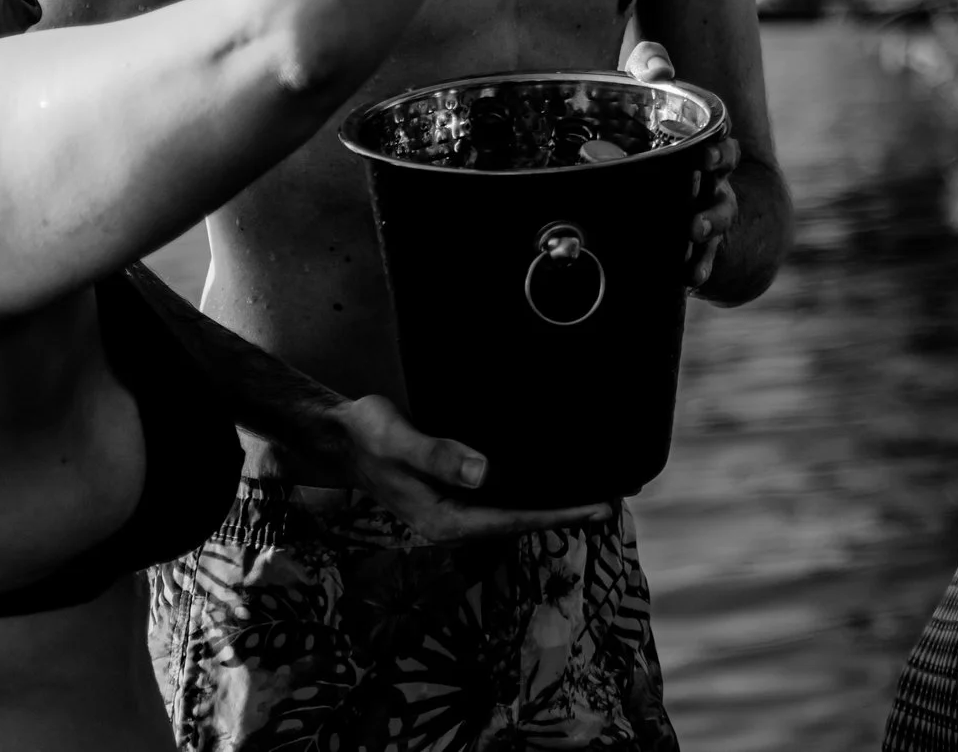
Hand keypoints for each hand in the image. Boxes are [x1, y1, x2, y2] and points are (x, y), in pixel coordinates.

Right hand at [333, 394, 613, 543]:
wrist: (341, 436)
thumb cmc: (368, 436)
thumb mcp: (400, 441)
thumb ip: (438, 456)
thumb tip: (482, 473)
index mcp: (444, 520)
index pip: (513, 520)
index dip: (559, 515)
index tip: (598, 508)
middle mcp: (454, 522)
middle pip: (521, 521)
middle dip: (567, 514)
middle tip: (616, 502)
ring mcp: (456, 509)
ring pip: (515, 511)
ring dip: (553, 504)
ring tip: (598, 494)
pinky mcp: (457, 492)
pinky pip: (504, 496)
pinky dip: (533, 490)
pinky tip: (554, 478)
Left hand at [624, 39, 738, 291]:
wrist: (650, 181)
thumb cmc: (650, 126)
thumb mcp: (649, 94)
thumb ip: (651, 69)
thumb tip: (660, 66)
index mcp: (706, 145)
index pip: (723, 145)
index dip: (720, 150)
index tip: (708, 152)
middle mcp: (712, 180)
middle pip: (723, 185)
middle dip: (715, 194)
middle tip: (698, 199)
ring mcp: (705, 211)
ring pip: (717, 220)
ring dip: (708, 226)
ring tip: (693, 233)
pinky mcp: (693, 243)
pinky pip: (702, 257)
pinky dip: (700, 267)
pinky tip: (689, 279)